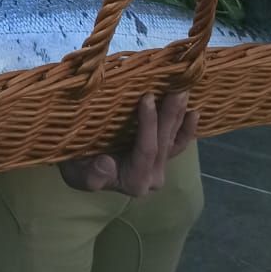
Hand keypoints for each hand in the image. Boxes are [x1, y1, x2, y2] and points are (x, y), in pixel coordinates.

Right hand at [59, 93, 197, 196]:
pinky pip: (178, 144)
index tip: (146, 98)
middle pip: (164, 143)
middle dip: (170, 115)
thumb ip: (91, 175)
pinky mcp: (161, 159)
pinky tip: (195, 113)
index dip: (149, 124)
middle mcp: (151, 178)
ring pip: (173, 141)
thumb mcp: (77, 173)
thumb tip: (106, 164)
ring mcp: (159, 169)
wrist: (79, 167)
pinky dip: (186, 129)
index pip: (146, 150)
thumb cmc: (76, 167)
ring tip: (184, 92)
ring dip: (179, 116)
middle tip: (176, 89)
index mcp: (133, 182)